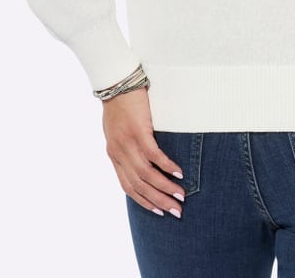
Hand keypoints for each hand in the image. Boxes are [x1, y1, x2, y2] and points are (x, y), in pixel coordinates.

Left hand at [102, 87, 185, 217]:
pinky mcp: (138, 131)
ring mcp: (128, 143)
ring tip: (181, 195)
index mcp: (114, 155)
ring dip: (165, 187)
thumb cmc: (119, 104)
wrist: (115, 83)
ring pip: (147, 174)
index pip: (128, 186)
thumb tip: (140, 159)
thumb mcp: (117, 130)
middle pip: (139, 185)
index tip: (160, 211)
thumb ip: (126, 147)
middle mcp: (119, 153)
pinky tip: (178, 173)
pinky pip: (154, 155)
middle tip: (176, 211)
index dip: (144, 201)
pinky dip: (166, 166)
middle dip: (158, 201)